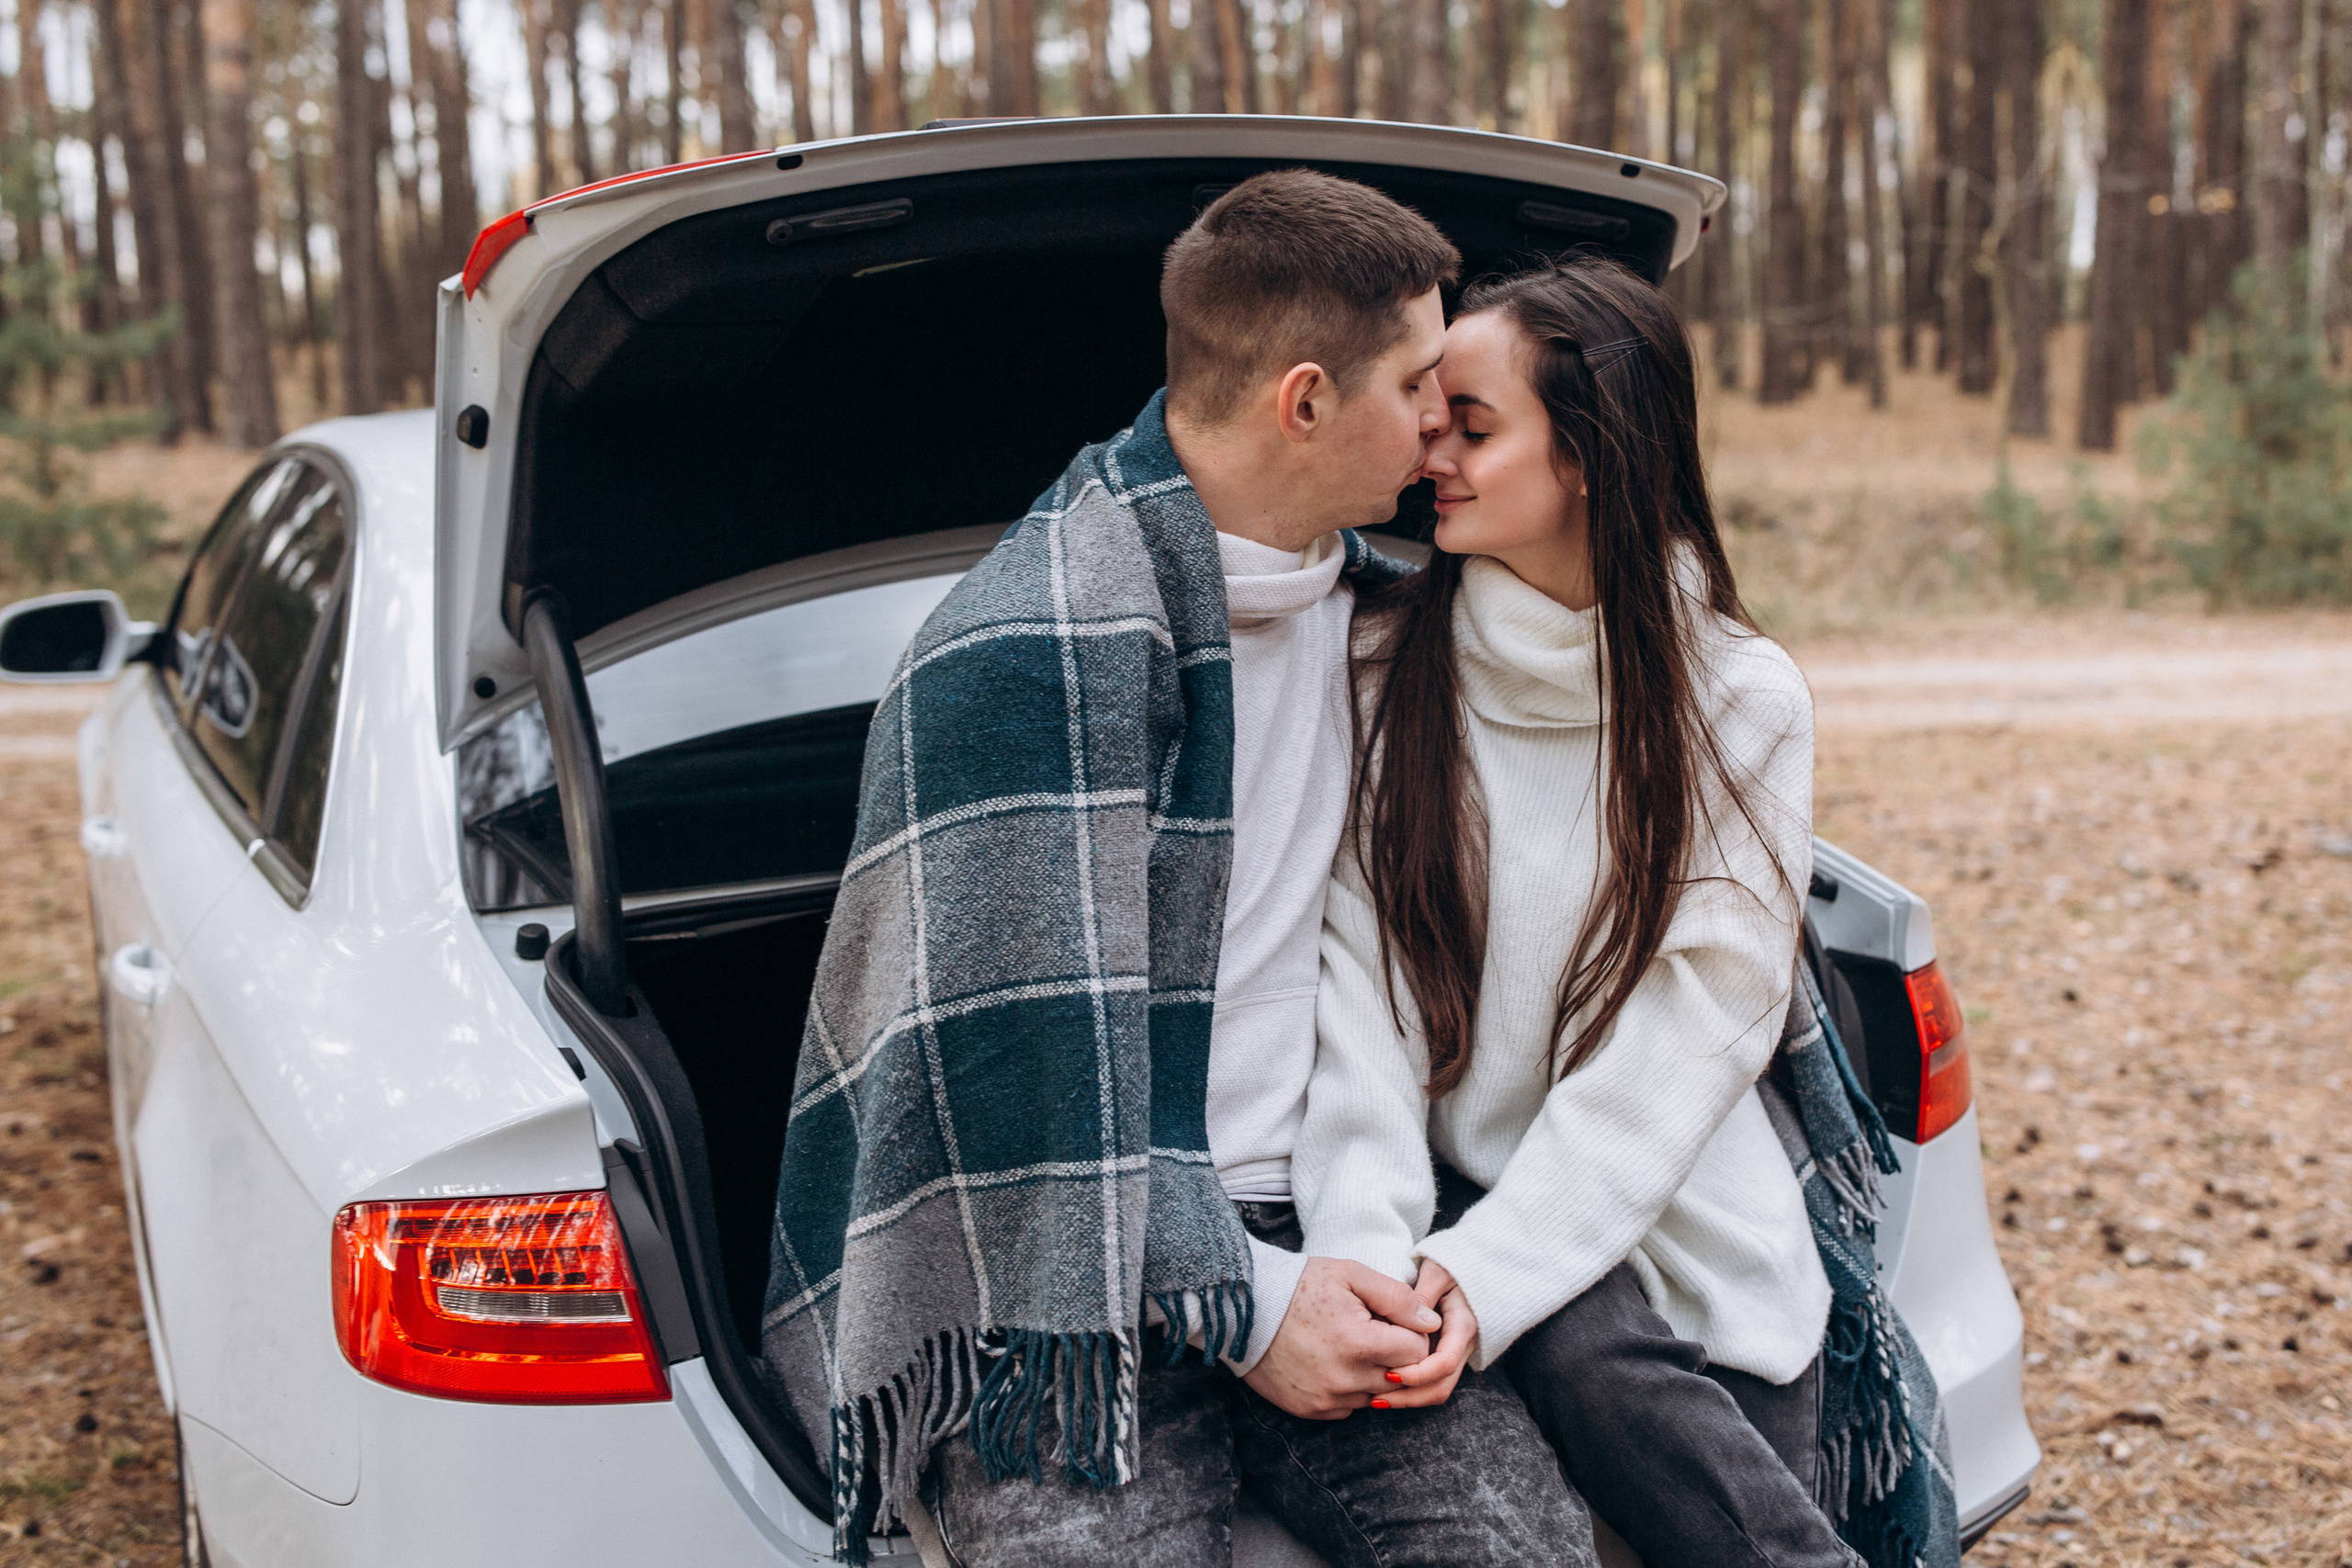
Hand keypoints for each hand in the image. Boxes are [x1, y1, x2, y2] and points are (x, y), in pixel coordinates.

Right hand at [1241, 1257, 1440, 1419]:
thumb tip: (1432, 1323)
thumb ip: (1397, 1297)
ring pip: (1377, 1396)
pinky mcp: (1311, 1410)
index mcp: (1359, 1343)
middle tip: (1369, 1329)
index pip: (1417, 1352)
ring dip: (1373, 1373)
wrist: (1244, 1308)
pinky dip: (1350, 1388)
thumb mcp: (1351, 1275)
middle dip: (1394, 1355)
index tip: (1390, 1319)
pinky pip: (1350, 1407)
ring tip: (1348, 1344)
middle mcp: (1345, 1379)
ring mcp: (1327, 1399)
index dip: (1410, 1333)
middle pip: (1401, 1378)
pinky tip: (1331, 1361)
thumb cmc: (1300, 1285)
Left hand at [1374, 1259, 1477, 1408]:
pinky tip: (1381, 1390)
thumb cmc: (1449, 1267)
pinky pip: (1429, 1383)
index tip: (1389, 1373)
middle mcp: (1461, 1346)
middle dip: (1409, 1396)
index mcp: (1463, 1326)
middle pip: (1441, 1386)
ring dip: (1407, 1399)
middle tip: (1376, 1399)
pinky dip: (1408, 1391)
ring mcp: (1453, 1354)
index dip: (1418, 1374)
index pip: (1444, 1363)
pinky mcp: (1442, 1358)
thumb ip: (1424, 1293)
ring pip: (1436, 1390)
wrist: (1466, 1271)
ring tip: (1374, 1400)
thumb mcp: (1436, 1271)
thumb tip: (1413, 1318)